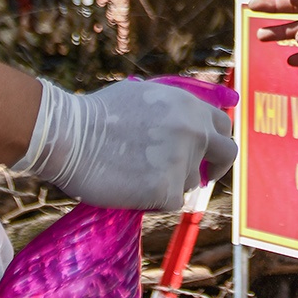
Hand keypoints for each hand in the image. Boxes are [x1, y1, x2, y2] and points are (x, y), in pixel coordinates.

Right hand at [13, 78, 237, 210]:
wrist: (70, 136)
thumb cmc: (97, 115)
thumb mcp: (145, 95)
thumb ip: (174, 109)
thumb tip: (190, 121)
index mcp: (189, 106)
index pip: (223, 126)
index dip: (216, 141)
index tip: (206, 153)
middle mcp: (194, 132)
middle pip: (227, 155)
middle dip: (216, 168)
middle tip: (202, 177)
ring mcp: (182, 161)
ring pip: (190, 183)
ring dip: (171, 183)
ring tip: (136, 174)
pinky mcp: (166, 189)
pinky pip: (170, 202)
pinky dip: (154, 201)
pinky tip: (130, 188)